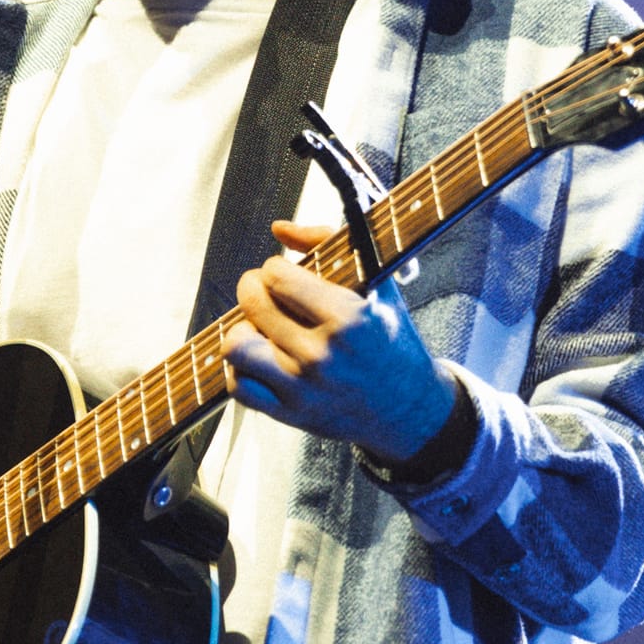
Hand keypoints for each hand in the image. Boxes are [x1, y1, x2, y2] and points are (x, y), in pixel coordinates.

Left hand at [224, 219, 459, 467]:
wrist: (408, 408)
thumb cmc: (389, 337)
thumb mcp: (377, 283)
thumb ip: (328, 242)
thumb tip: (278, 228)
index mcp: (348, 318)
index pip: (277, 276)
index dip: (276, 268)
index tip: (287, 275)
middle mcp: (321, 354)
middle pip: (252, 302)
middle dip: (253, 286)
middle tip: (266, 291)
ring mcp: (302, 388)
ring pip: (235, 346)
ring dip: (243, 329)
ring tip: (261, 327)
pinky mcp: (289, 414)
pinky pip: (238, 385)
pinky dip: (242, 368)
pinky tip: (262, 358)